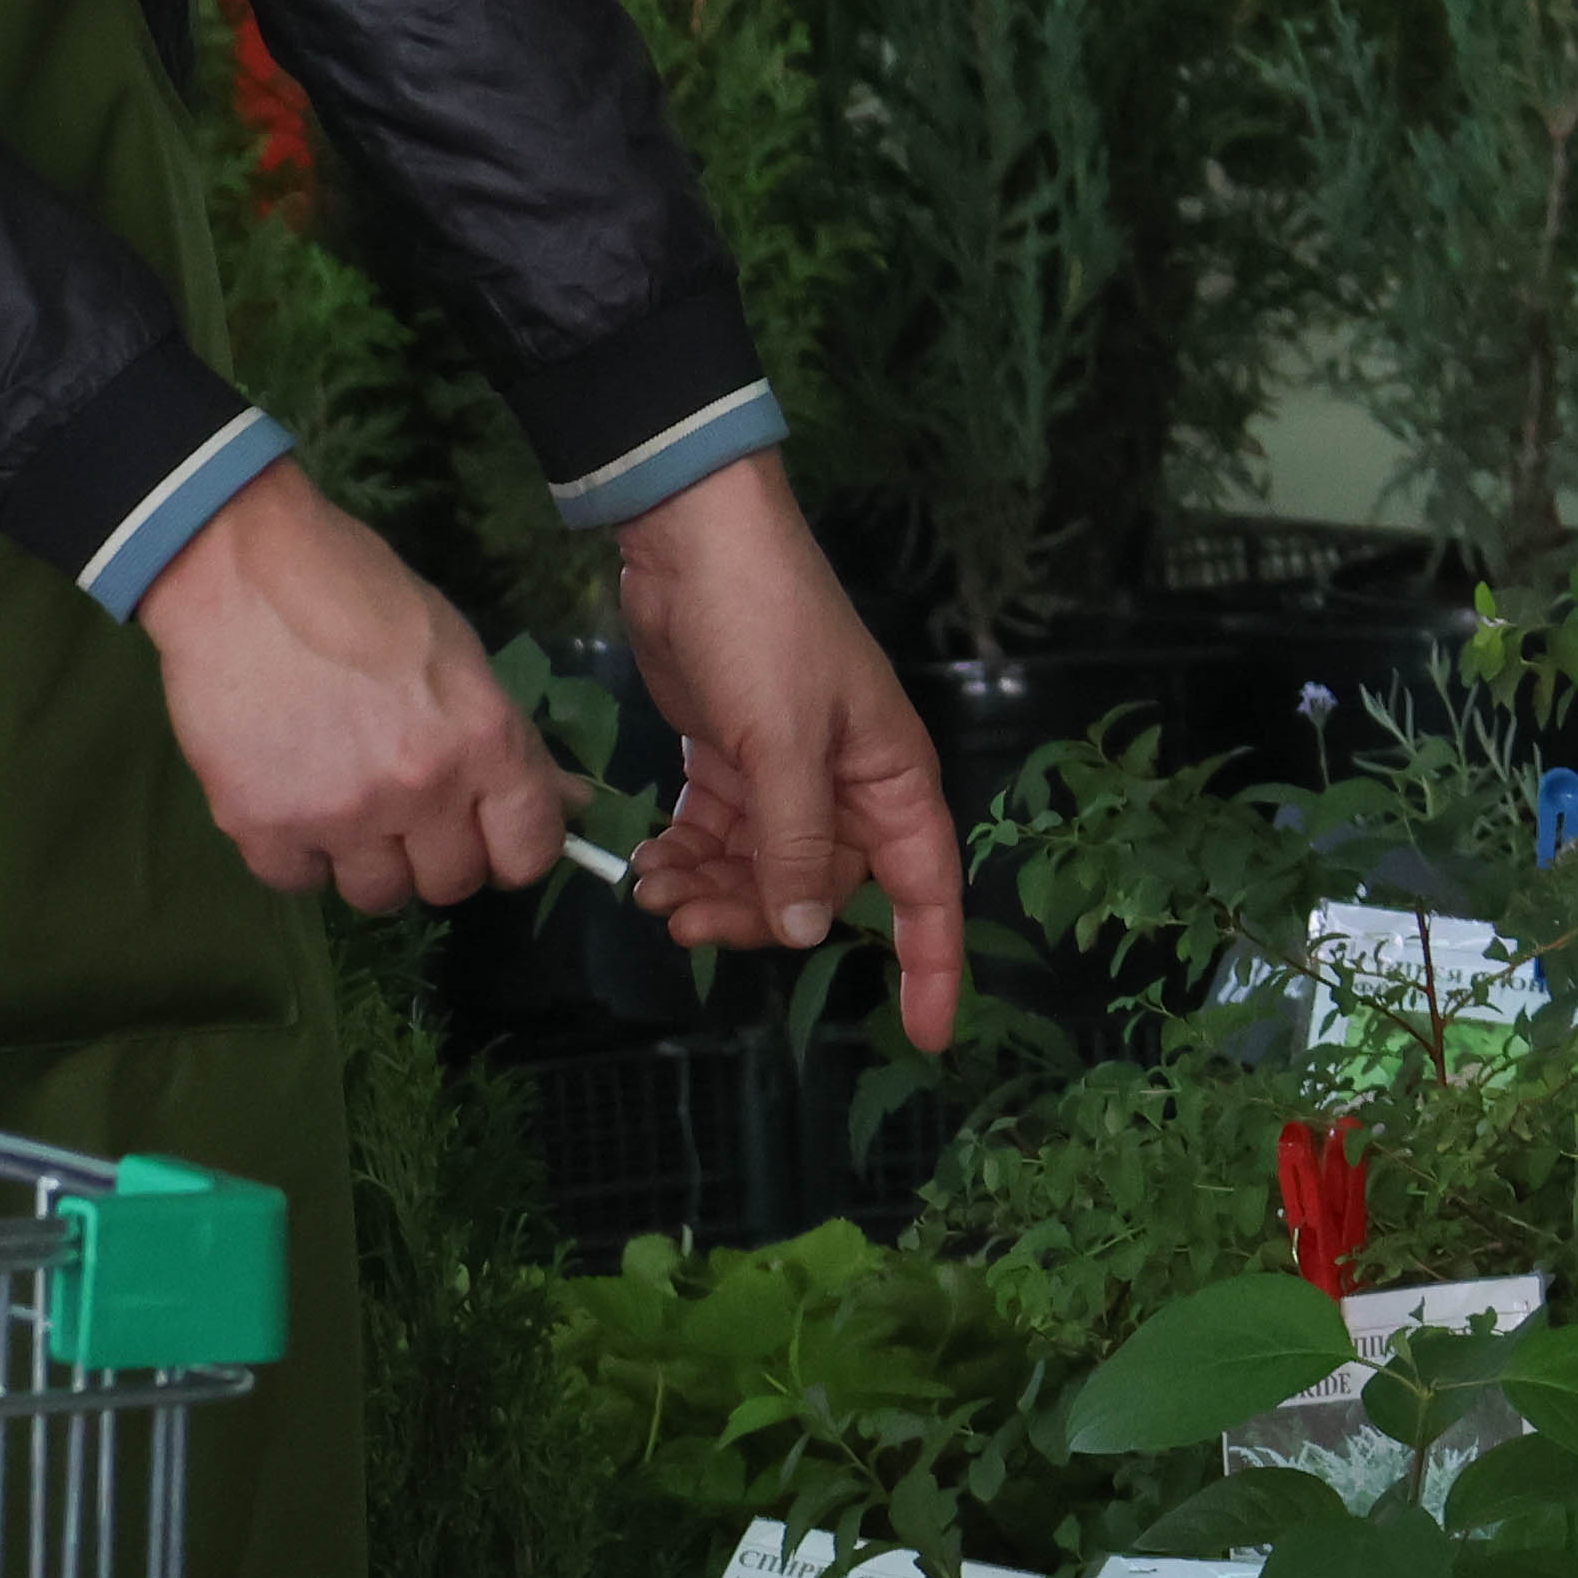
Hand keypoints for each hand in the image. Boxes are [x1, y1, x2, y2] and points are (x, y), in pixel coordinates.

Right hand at [140, 459, 568, 913]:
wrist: (236, 564)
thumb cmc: (355, 590)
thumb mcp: (455, 651)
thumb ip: (507, 738)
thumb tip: (568, 801)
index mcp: (482, 741)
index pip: (529, 853)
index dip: (509, 847)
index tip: (482, 831)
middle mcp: (421, 790)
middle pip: (451, 883)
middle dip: (431, 851)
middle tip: (398, 804)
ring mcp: (339, 815)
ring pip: (375, 895)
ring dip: (363, 856)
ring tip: (335, 797)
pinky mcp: (261, 825)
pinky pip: (295, 880)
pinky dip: (294, 850)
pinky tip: (284, 795)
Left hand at [611, 451, 971, 1053]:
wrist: (691, 540)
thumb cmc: (763, 628)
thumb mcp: (784, 740)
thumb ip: (797, 841)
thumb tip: (811, 929)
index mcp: (890, 779)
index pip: (927, 891)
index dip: (930, 966)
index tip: (925, 1038)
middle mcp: (847, 784)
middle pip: (823, 890)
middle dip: (759, 919)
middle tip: (682, 924)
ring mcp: (786, 771)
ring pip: (761, 868)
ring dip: (711, 891)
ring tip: (650, 893)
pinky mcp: (729, 755)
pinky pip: (719, 833)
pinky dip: (687, 854)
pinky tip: (647, 864)